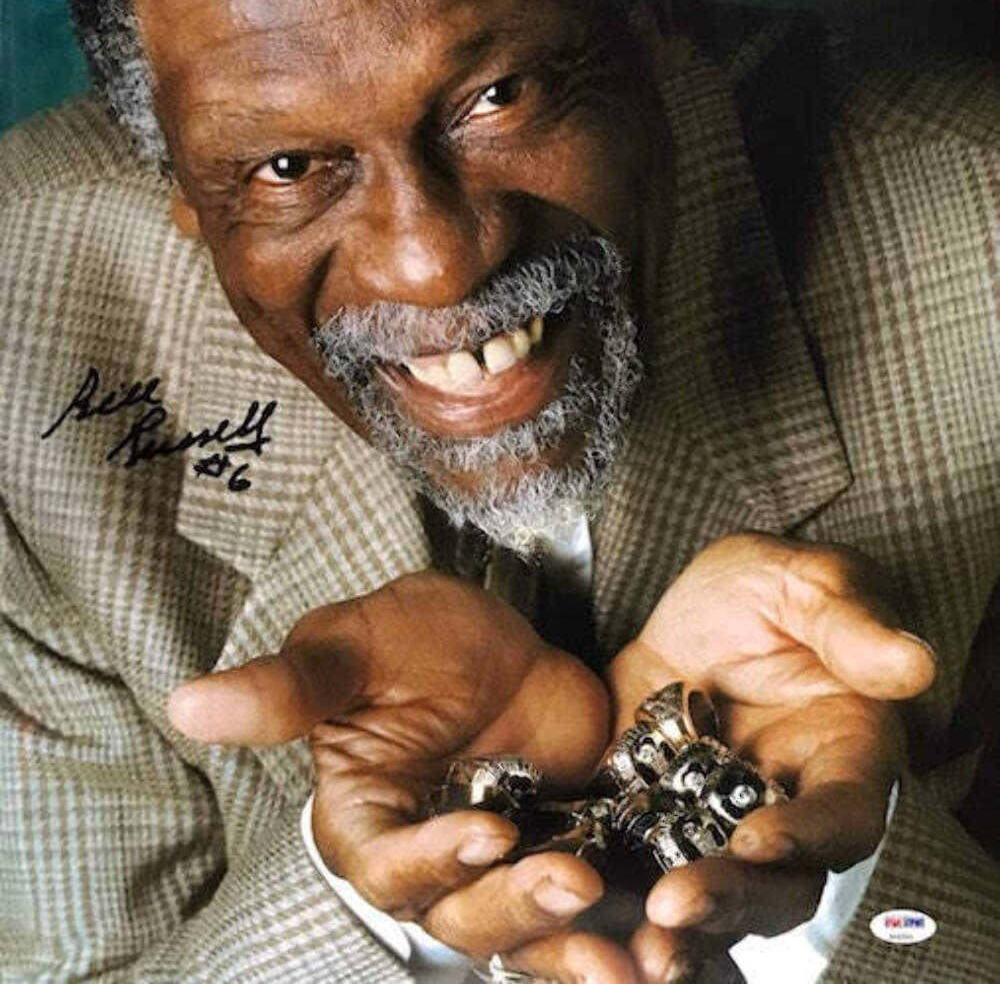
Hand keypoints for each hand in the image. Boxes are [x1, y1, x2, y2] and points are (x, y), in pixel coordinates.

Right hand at [169, 573, 642, 981]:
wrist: (502, 639)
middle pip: (456, 916)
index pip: (385, 867)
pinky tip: (643, 953)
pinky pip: (573, 924)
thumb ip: (291, 687)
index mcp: (365, 821)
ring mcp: (493, 869)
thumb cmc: (413, 638)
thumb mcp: (357, 649)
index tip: (482, 830)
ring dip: (562, 939)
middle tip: (568, 875)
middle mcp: (424, 860)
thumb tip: (187, 702)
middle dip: (511, 905)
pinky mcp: (553, 861)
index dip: (427, 860)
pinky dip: (604, 942)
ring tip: (617, 932)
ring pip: (515, 933)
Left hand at [602, 532, 936, 980]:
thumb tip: (912, 661)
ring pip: (716, 895)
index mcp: (842, 755)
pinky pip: (646, 874)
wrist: (689, 607)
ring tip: (638, 938)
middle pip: (781, 884)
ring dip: (683, 925)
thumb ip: (849, 622)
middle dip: (732, 900)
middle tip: (676, 905)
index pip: (844, 816)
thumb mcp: (800, 582)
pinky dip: (621, 898)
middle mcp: (787, 808)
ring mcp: (720, 824)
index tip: (757, 839)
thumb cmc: (766, 592)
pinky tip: (584, 906)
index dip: (808, 837)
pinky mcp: (657, 823)